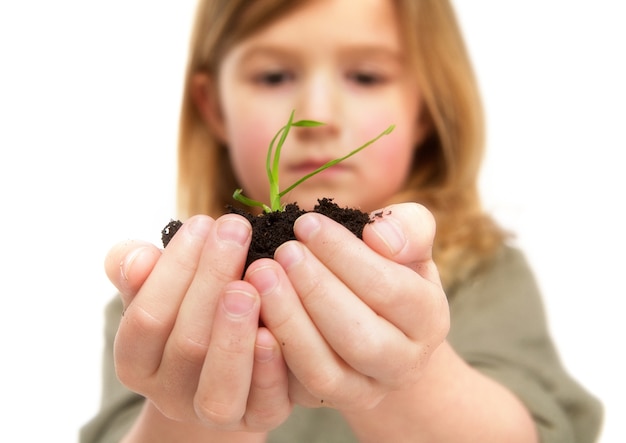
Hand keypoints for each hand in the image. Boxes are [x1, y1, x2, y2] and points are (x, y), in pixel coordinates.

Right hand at [104, 214, 290, 432]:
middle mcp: (169, 396)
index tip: (202, 223)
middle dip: (212, 281)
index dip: (172, 271)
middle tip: (235, 230)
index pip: (146, 320)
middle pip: (187, 346)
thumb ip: (139, 270)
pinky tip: (275, 329)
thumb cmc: (192, 307)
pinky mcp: (259, 418)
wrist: (231, 358)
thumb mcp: (161, 286)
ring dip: (235, 333)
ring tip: (252, 282)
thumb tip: (136, 257)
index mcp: (137, 363)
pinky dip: (269, 369)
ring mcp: (215, 414)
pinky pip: (264, 404)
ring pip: (219, 388)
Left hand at [244, 203, 448, 409]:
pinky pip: (294, 390)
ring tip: (260, 275)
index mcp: (428, 319)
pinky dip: (269, 356)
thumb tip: (380, 238)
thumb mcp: (404, 241)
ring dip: (289, 323)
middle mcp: (403, 365)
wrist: (370, 315)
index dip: (346, 256)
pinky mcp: (324, 402)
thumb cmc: (384, 266)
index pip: (390, 289)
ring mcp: (363, 391)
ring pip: (325, 372)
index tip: (307, 224)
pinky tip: (250, 314)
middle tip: (283, 252)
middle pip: (360, 339)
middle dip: (317, 291)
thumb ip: (408, 227)